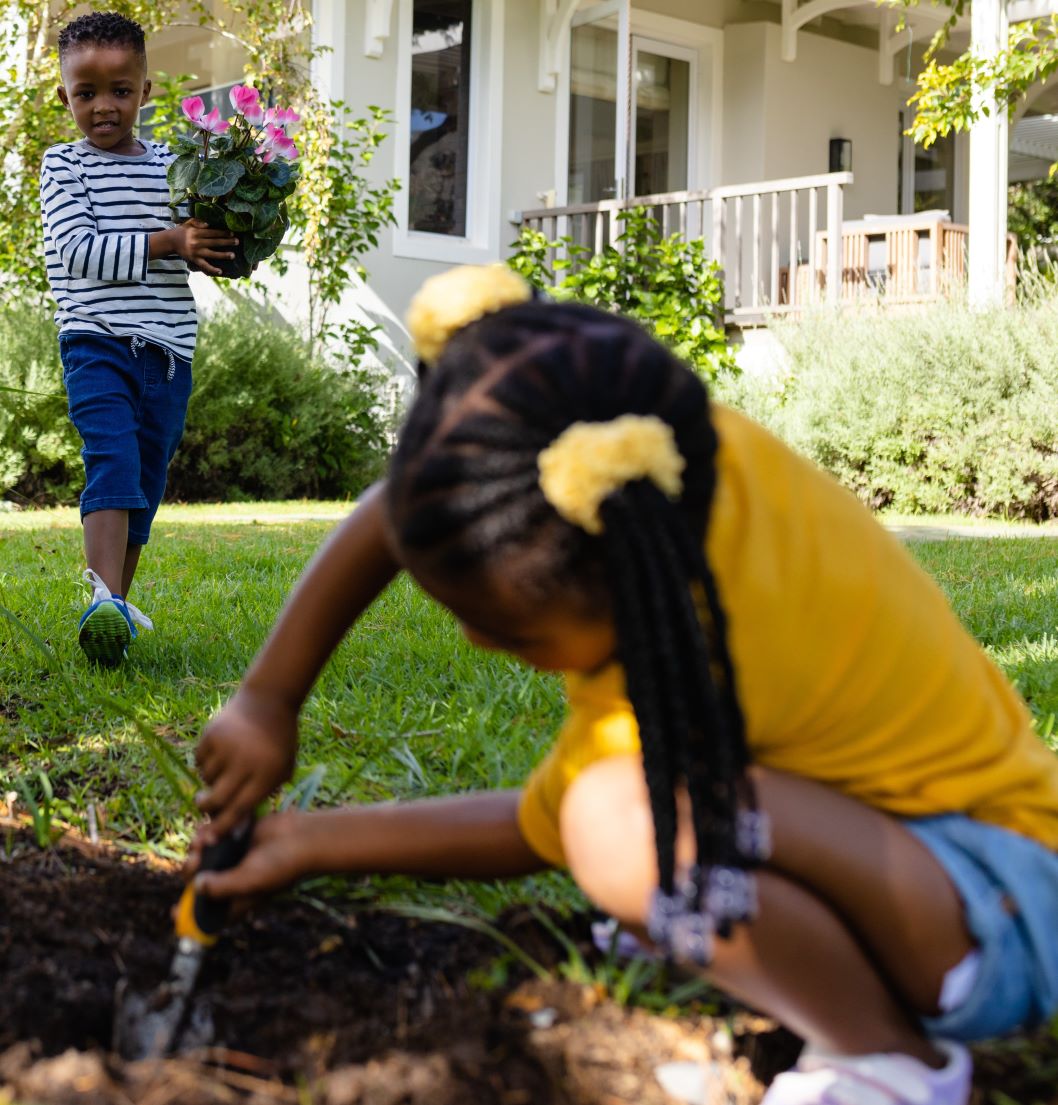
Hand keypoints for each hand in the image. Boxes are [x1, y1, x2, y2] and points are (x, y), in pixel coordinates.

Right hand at [173, 218, 238, 275]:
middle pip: (215, 242)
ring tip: (233, 255)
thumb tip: (208, 224)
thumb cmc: (182, 231)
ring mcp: (196, 252)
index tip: (232, 233)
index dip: (223, 233)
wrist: (170, 241)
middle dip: (227, 242)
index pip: (212, 232)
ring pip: (212, 254)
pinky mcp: (194, 260)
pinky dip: (212, 269)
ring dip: (223, 255)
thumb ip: (198, 221)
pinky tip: (220, 271)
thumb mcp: (188, 223)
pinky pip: (204, 265)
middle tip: (237, 242)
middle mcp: (197, 242)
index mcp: (197, 232)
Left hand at [185, 810, 311, 903]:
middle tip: (195, 859)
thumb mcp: (249, 881)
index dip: (189, 915)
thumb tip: (196, 887)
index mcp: (235, 900)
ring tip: (205, 841)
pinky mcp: (235, 838)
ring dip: (197, 849)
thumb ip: (221, 887)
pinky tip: (211, 831)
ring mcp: (232, 859)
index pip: (206, 913)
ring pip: (202, 857)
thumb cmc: (281, 866)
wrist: (301, 837)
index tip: (173, 913)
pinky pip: (211, 838)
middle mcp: (231, 880)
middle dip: (191, 870)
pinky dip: (207, 834)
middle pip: (198, 882)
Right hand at [195, 686, 297, 840]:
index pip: (239, 810)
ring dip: (211, 778)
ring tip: (226, 764)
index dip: (223, 827)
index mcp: (266, 774)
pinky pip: (199, 760)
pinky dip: (206, 760)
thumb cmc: (279, 740)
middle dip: (206, 807)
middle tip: (203, 803)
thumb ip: (265, 793)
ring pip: (206, 779)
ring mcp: (227, 748)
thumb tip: (238, 824)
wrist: (269, 700)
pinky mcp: (211, 734)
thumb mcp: (283, 767)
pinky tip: (221, 750)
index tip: (211, 837)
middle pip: (216, 800)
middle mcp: (245, 763)